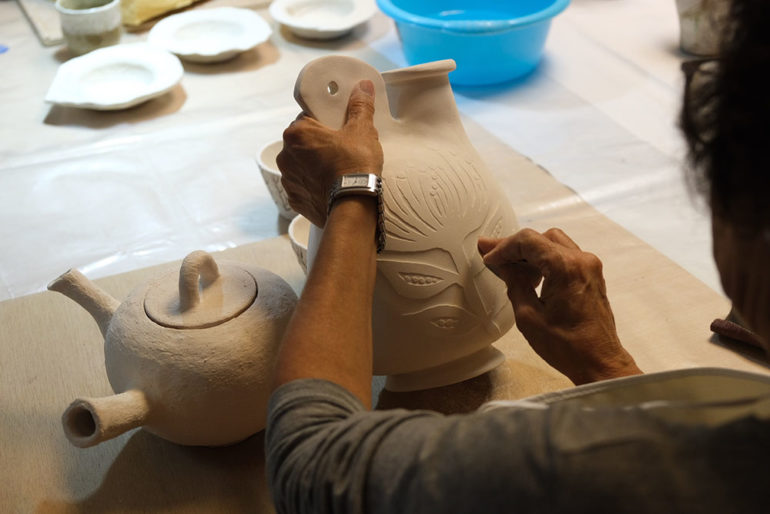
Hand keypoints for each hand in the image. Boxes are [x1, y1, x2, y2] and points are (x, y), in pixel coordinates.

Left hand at [276, 80, 383, 226]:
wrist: (352, 207)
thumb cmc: (354, 165)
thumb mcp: (362, 130)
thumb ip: (360, 107)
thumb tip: (362, 86)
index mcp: (296, 133)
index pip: (307, 118)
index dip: (324, 122)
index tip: (338, 128)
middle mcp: (285, 155)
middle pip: (303, 143)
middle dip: (319, 144)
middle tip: (341, 149)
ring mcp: (288, 179)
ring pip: (302, 165)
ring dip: (314, 165)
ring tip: (337, 171)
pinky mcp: (295, 199)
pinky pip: (304, 186)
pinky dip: (314, 186)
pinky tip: (331, 187)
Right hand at [478, 228, 641, 384]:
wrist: (599, 362)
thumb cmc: (566, 346)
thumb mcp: (528, 315)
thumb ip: (513, 282)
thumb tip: (501, 264)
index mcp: (565, 268)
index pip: (528, 241)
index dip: (503, 247)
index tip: (488, 258)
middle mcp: (581, 260)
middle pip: (541, 237)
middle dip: (516, 247)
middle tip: (494, 257)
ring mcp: (589, 266)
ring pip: (554, 243)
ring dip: (531, 253)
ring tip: (510, 270)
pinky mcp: (591, 275)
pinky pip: (564, 256)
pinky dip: (545, 260)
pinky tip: (531, 277)